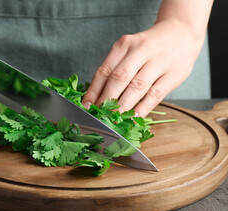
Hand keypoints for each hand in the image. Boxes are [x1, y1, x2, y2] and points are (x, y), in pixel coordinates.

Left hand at [82, 20, 204, 116]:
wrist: (181, 32)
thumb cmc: (149, 47)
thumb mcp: (129, 50)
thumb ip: (115, 69)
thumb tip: (96, 97)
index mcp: (124, 45)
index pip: (104, 70)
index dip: (94, 90)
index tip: (87, 106)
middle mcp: (141, 50)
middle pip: (119, 78)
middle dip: (107, 100)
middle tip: (99, 115)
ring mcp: (159, 61)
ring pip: (137, 87)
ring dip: (124, 106)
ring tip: (114, 119)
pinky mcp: (173, 74)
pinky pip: (155, 94)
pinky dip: (143, 108)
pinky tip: (134, 117)